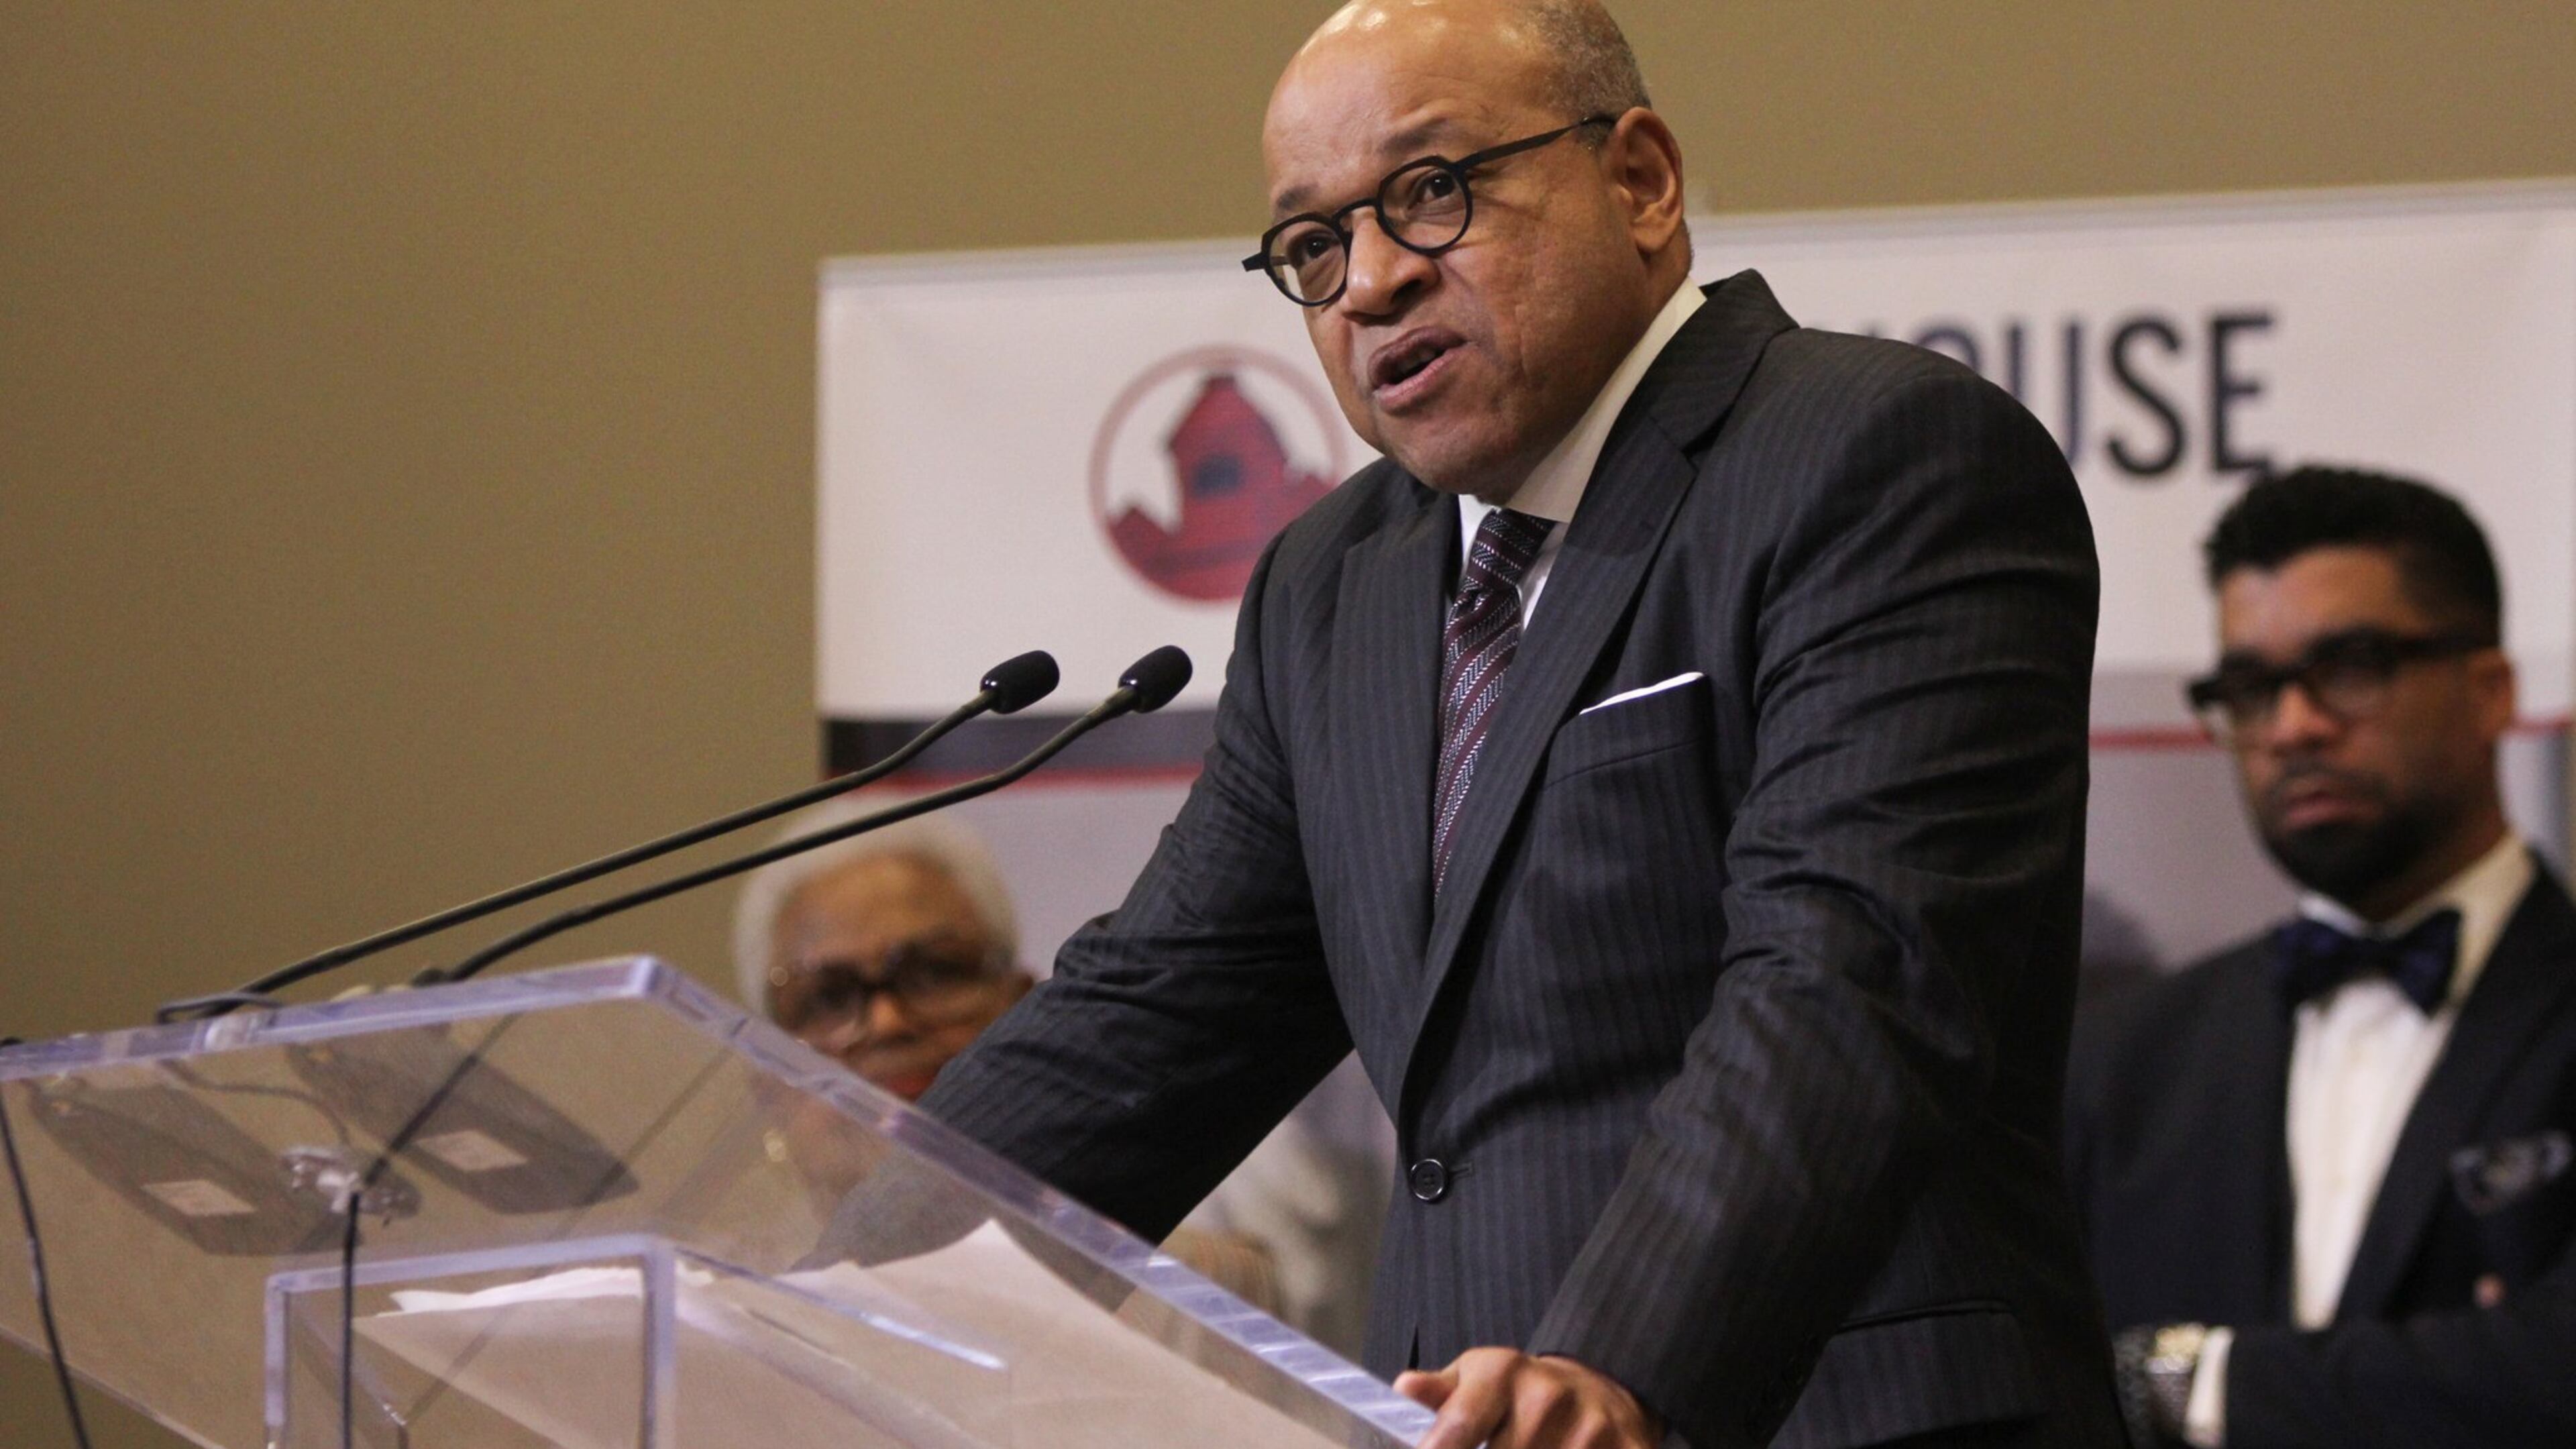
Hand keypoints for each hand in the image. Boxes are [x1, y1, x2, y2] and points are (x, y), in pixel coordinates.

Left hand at [1396, 1347, 1662, 1448]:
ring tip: (1532, 1446)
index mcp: (1503, 1374)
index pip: (1461, 1424)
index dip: (1442, 1447)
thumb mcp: (1475, 1379)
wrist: (1599, 1386)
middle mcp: (1547, 1398)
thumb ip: (1441, 1393)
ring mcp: (1591, 1429)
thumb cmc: (1519, 1392)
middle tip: (1501, 1444)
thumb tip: (1406, 1387)